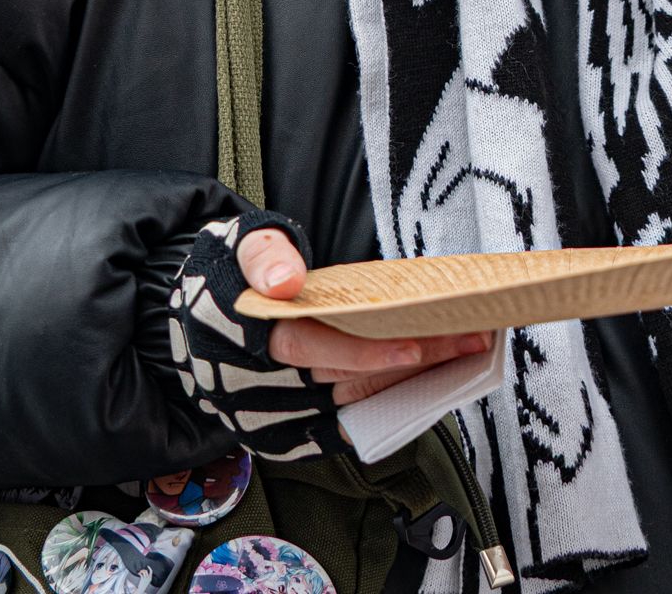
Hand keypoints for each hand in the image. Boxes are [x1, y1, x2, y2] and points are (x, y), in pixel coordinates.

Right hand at [171, 212, 491, 460]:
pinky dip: (388, 404)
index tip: (414, 344)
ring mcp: (278, 410)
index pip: (312, 347)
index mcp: (251, 336)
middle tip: (470, 337)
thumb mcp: (238, 245)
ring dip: (412, 382)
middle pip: (348, 377)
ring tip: (464, 353)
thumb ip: (263, 254)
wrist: (201, 317)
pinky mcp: (291, 425)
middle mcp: (264, 383)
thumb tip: (284, 280)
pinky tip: (429, 383)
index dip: (363, 351)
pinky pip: (347, 421)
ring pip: (355, 401)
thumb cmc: (230, 276)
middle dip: (413, 360)